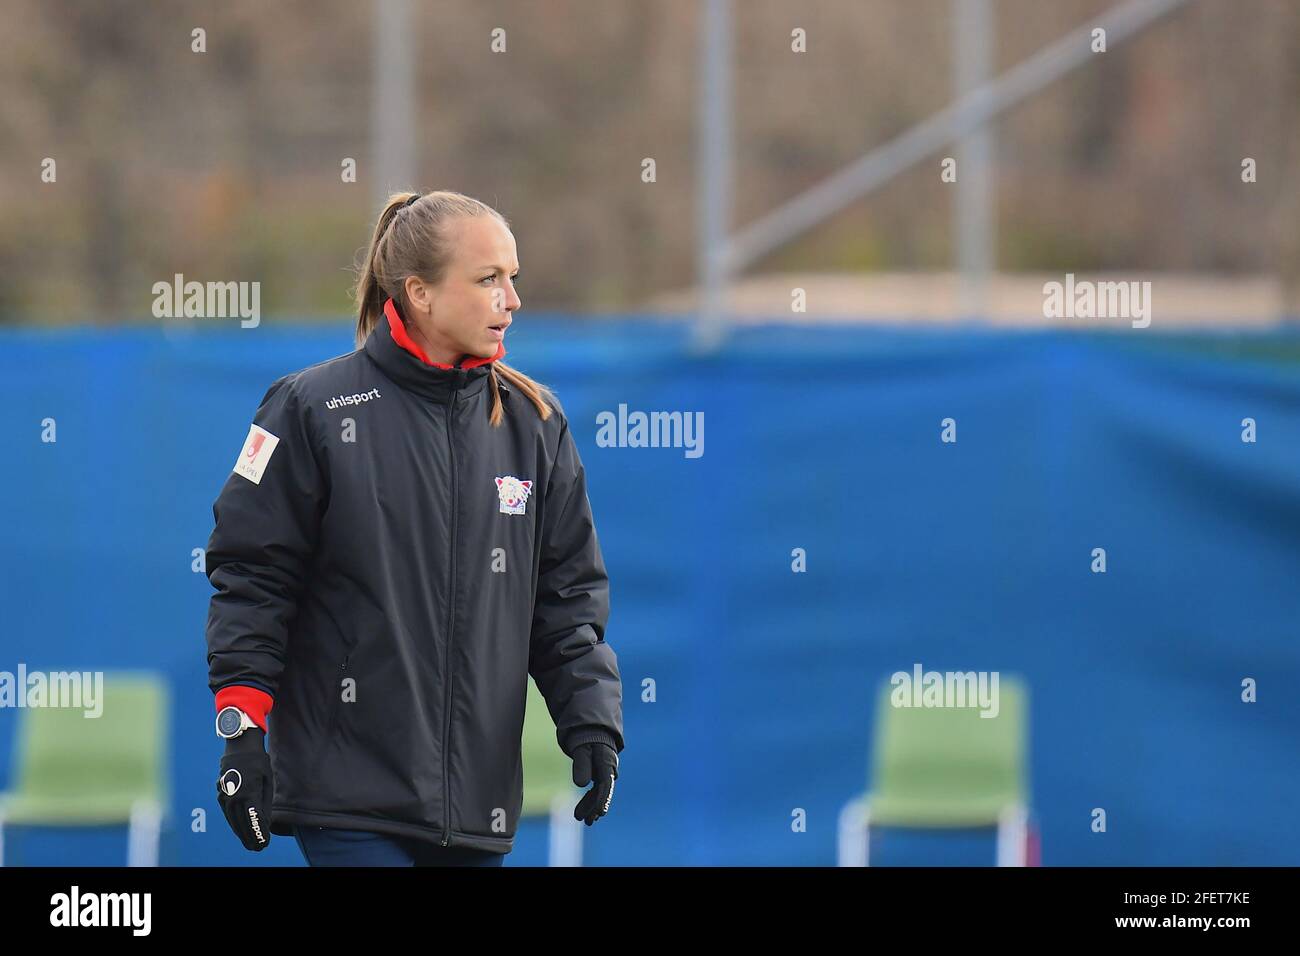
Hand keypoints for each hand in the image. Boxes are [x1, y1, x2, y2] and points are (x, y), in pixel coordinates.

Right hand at [216, 729, 273, 850]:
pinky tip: (239, 830)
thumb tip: (265, 823)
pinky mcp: (220, 794)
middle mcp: (234, 797)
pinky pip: (227, 813)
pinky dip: (233, 823)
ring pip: (232, 820)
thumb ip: (265, 803)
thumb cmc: (258, 763)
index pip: (254, 819)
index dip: (259, 833)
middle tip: (258, 848)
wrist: (239, 748)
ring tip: (249, 843)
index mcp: (249, 793)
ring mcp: (225, 796)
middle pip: (241, 823)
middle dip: (250, 837)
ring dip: (240, 833)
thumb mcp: (267, 781)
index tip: (265, 843)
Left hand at [571, 741, 617, 825]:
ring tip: (584, 820)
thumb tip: (581, 785)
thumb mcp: (581, 749)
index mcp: (606, 762)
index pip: (605, 785)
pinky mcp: (601, 776)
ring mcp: (606, 773)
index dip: (601, 799)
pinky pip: (597, 790)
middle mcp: (609, 769)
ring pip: (600, 793)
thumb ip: (581, 765)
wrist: (593, 731)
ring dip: (592, 806)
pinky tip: (585, 812)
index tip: (599, 813)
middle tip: (588, 821)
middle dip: (595, 807)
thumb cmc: (586, 739)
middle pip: (603, 791)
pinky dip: (590, 800)